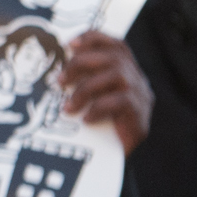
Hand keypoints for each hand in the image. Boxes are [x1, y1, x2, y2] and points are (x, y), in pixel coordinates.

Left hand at [59, 30, 151, 152]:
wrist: (117, 158)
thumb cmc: (99, 124)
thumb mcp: (90, 98)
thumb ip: (81, 81)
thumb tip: (55, 71)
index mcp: (126, 71)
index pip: (116, 44)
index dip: (94, 39)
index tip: (69, 44)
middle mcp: (137, 79)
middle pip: (113, 57)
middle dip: (80, 64)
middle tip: (59, 81)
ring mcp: (142, 96)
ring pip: (116, 76)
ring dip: (85, 89)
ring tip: (67, 106)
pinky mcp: (141, 115)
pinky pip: (120, 102)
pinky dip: (99, 108)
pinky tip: (86, 119)